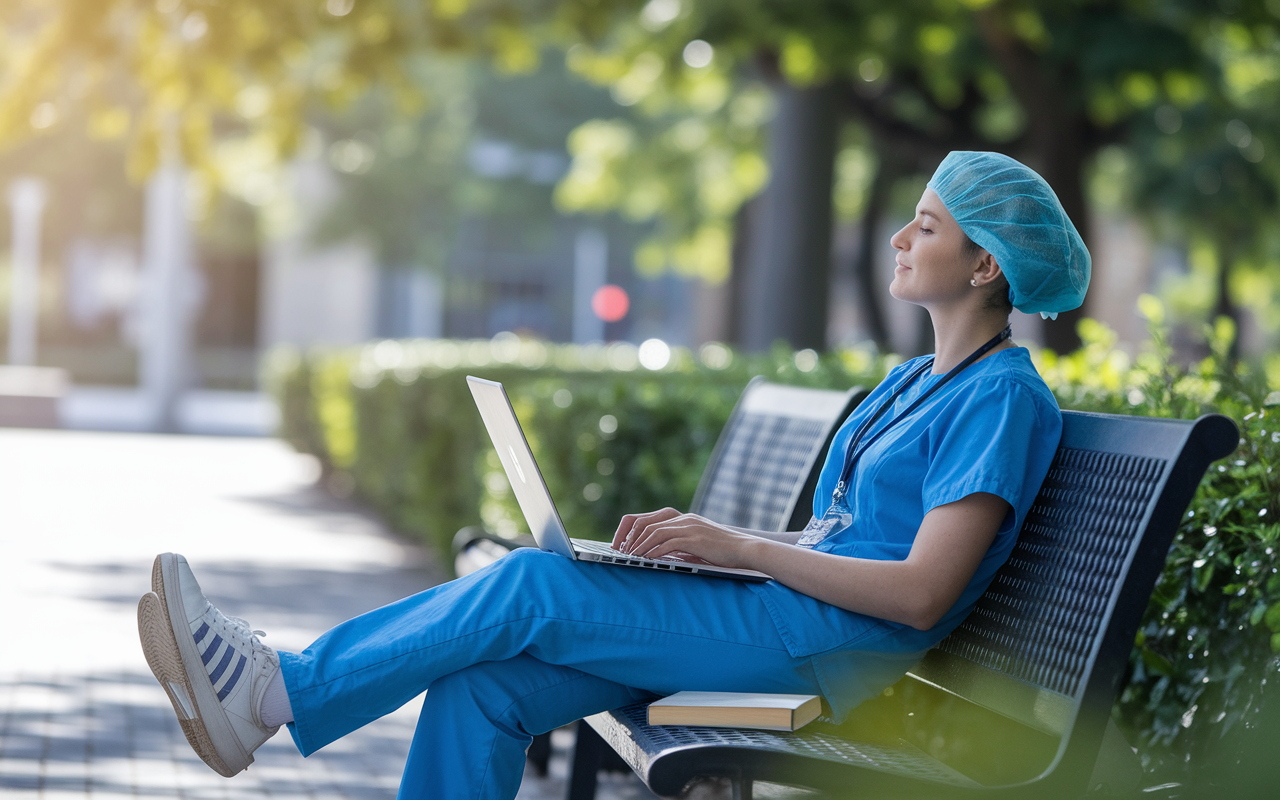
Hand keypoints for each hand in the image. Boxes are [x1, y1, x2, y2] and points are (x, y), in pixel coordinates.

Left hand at [612, 508, 759, 568]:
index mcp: (683, 518)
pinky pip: (666, 543)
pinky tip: (646, 560)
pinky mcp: (694, 539)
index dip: (632, 530)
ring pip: (654, 532)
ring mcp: (689, 527)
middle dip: (630, 538)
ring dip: (639, 546)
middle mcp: (684, 519)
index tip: (623, 544)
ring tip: (630, 557)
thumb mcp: (697, 544)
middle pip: (647, 523)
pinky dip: (653, 551)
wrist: (745, 549)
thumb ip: (680, 544)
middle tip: (621, 551)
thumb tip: (659, 554)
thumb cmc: (722, 551)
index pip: (649, 519)